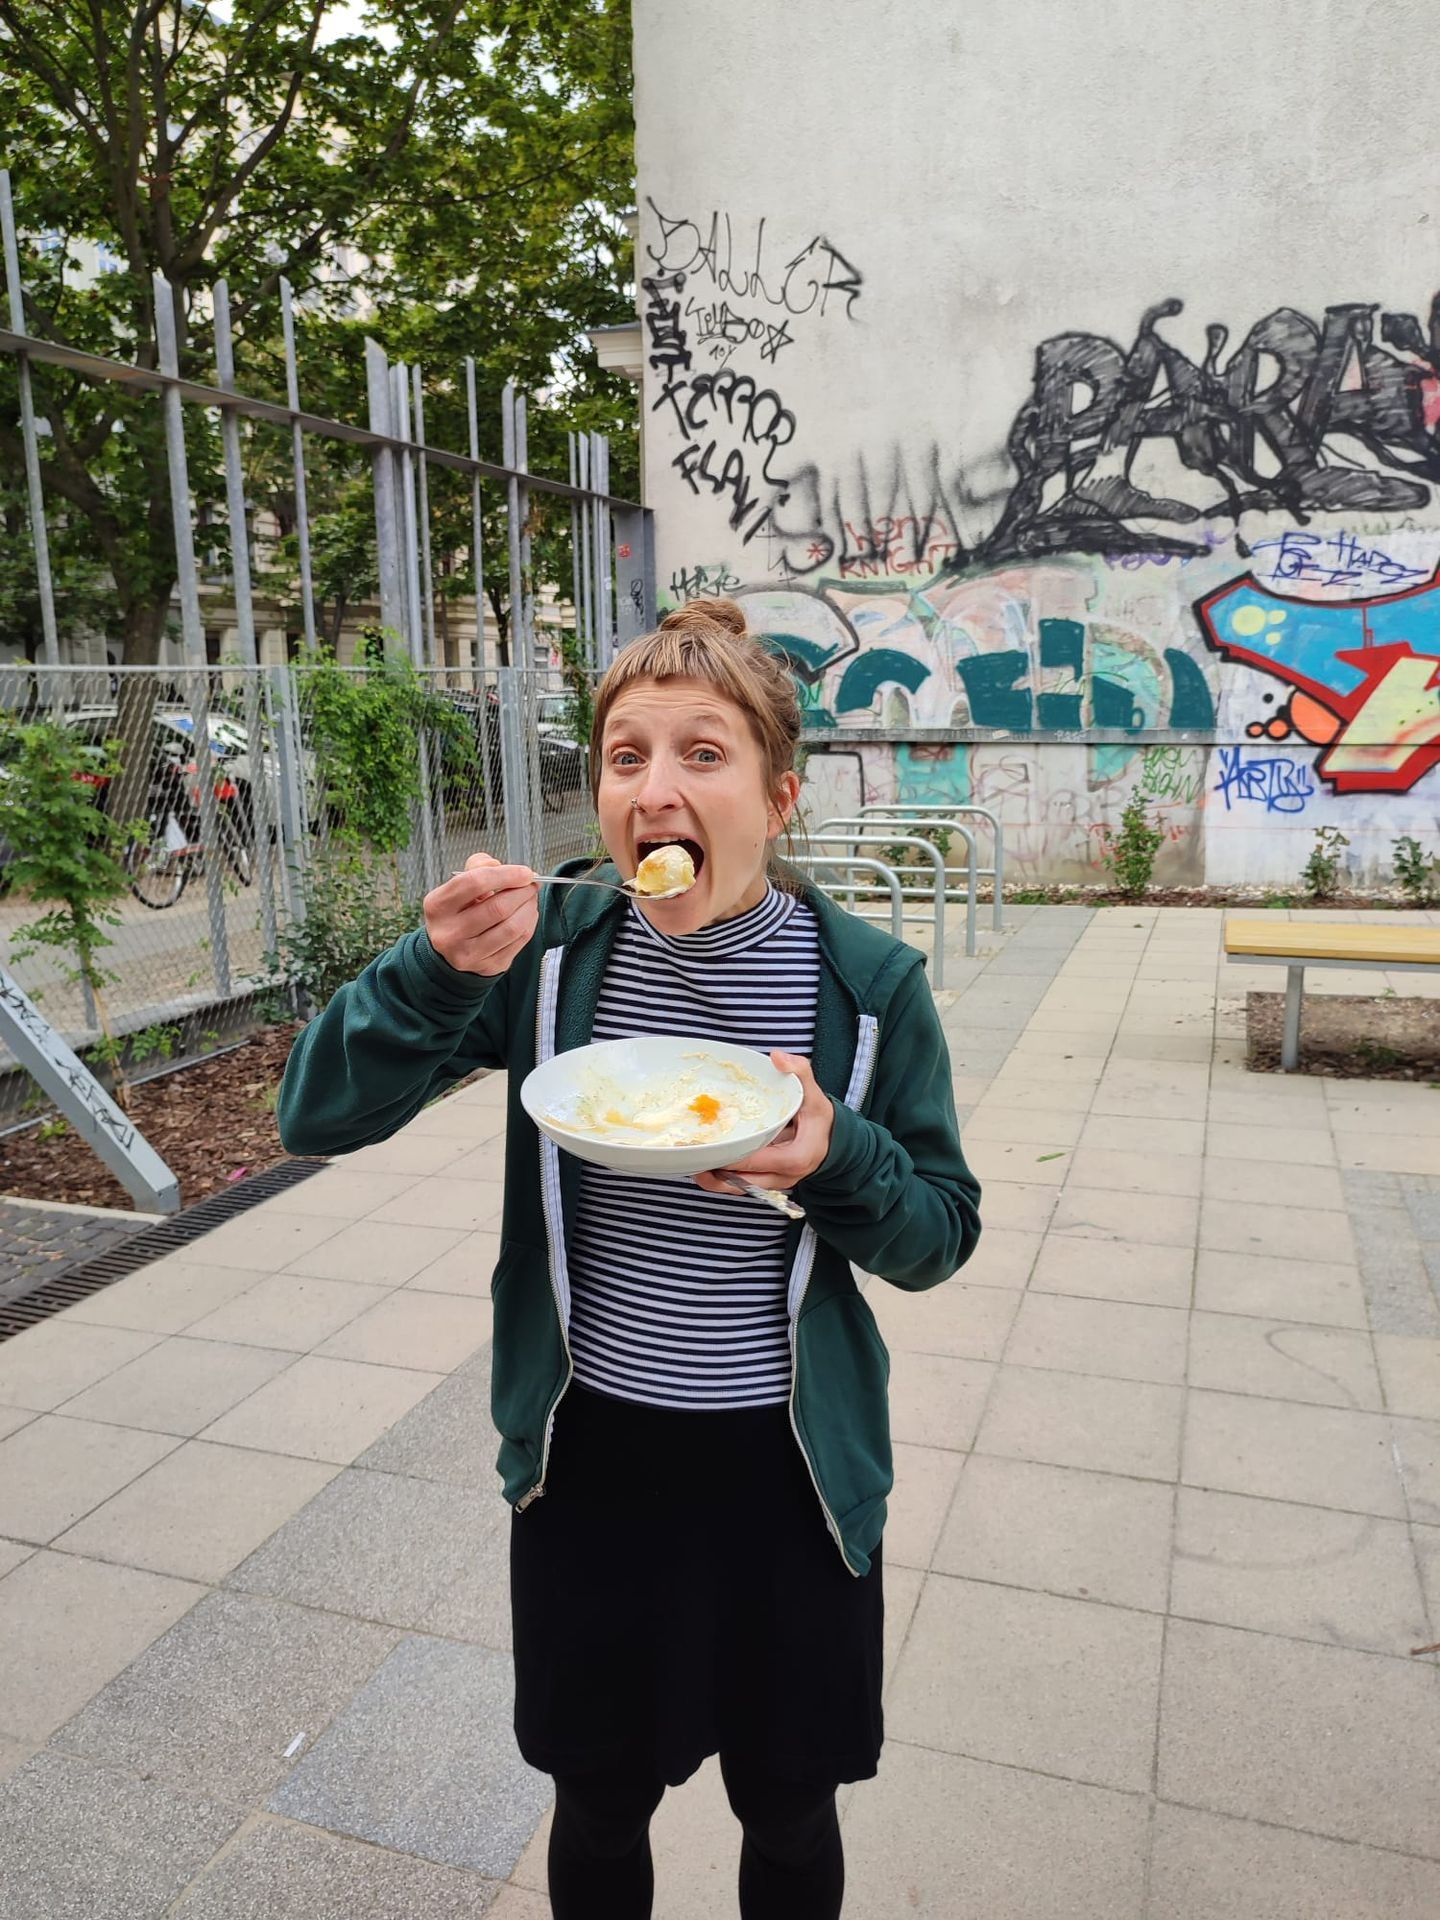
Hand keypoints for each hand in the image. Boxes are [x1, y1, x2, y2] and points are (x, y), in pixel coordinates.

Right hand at [424, 851, 537, 976]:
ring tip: (530, 898)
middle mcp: (449, 933)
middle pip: (498, 908)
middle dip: (523, 892)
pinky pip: (519, 942)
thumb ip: (477, 867)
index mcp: (438, 905)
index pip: (474, 883)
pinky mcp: (487, 967)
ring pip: (512, 927)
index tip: (525, 872)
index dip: (506, 874)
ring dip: (529, 908)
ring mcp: (468, 954)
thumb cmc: (458, 911)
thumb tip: (500, 866)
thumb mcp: (458, 884)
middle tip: (532, 884)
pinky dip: (529, 924)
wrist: (450, 949)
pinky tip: (527, 915)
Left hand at [695, 1052, 834, 1195]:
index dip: (731, 1156)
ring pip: (741, 1187)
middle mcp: (785, 1176)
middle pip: (744, 1181)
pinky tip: (707, 1164)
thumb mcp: (813, 1093)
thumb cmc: (820, 1118)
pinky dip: (725, 1177)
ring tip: (693, 1164)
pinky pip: (744, 1184)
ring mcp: (776, 1183)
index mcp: (796, 1157)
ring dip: (716, 1180)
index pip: (757, 1161)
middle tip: (692, 1156)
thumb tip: (777, 1057)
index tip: (708, 1146)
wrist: (832, 1140)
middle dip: (716, 1173)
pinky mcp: (769, 1182)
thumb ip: (799, 1072)